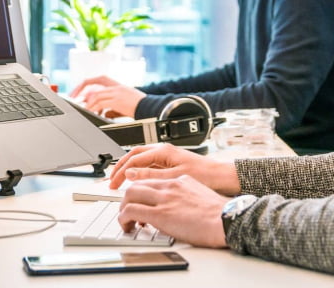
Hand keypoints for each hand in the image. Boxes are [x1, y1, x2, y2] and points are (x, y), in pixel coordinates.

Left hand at [71, 77, 145, 117]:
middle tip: (73, 99)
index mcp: (118, 86)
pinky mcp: (118, 100)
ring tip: (82, 110)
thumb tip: (104, 113)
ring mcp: (117, 92)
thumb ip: (113, 108)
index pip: (99, 78)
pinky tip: (91, 113)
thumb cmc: (141, 108)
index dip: (87, 83)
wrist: (152, 108)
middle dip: (81, 90)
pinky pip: (101, 103)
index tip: (79, 92)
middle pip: (93, 83)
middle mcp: (116, 86)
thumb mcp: (125, 106)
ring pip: (95, 95)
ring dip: (87, 103)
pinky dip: (93, 109)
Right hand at [110, 143, 240, 195]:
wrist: (222, 176)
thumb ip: (151, 175)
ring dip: (129, 169)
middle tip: (111, 181)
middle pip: (134, 155)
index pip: (133, 159)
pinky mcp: (171, 163)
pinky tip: (137, 182)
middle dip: (120, 167)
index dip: (120, 171)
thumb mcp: (174, 177)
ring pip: (141, 159)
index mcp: (163, 151)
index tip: (112, 183)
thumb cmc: (204, 174)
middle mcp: (164, 150)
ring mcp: (167, 156)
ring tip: (120, 181)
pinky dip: (139, 172)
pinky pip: (149, 165)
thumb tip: (130, 174)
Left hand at [118, 175, 227, 247]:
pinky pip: (132, 210)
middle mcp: (170, 186)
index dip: (141, 190)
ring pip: (130, 194)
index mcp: (180, 180)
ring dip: (123, 207)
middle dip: (126, 197)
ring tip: (125, 219)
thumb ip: (184, 194)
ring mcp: (164, 198)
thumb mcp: (199, 194)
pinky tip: (127, 225)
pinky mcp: (160, 214)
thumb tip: (178, 205)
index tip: (137, 199)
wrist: (225, 219)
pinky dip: (124, 218)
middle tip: (126, 209)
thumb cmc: (218, 213)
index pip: (151, 179)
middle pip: (137, 183)